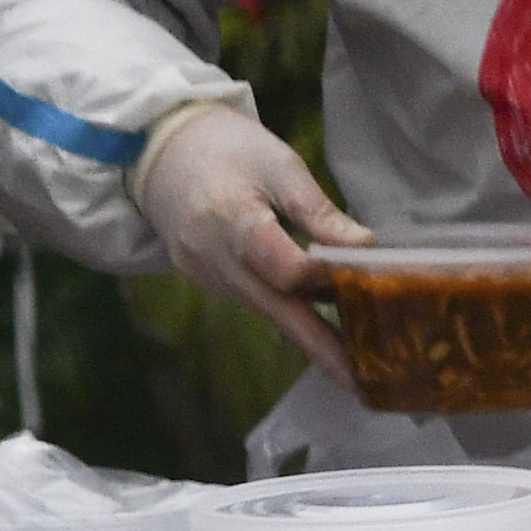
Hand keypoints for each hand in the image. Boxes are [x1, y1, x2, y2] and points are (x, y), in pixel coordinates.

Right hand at [135, 102, 364, 380]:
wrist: (159, 150)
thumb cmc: (227, 148)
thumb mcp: (279, 165)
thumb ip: (319, 212)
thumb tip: (365, 246)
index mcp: (232, 222)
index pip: (285, 268)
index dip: (327, 280)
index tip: (371, 285)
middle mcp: (214, 259)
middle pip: (276, 310)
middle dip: (321, 349)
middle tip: (363, 382)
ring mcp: (205, 275)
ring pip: (266, 313)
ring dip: (309, 341)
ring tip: (357, 368)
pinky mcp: (206, 280)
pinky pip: (253, 303)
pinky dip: (288, 319)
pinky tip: (324, 333)